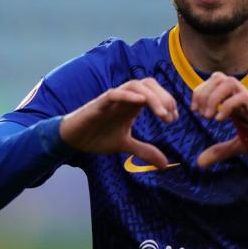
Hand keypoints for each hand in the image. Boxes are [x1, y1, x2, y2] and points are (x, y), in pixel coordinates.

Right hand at [59, 78, 177, 168]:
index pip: (154, 93)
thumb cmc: (97, 136)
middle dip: (164, 97)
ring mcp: (112, 99)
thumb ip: (144, 150)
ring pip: (135, 85)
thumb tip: (165, 164)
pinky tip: (141, 102)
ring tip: (162, 113)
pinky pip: (114, 94)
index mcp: (132, 104)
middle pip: (148, 84)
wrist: (73, 139)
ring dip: (152, 97)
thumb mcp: (125, 145)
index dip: (168, 102)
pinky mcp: (99, 104)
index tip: (174, 119)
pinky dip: (128, 95)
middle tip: (170, 117)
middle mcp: (124, 98)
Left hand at [191, 72, 247, 167]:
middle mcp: (241, 96)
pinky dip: (226, 106)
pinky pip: (241, 97)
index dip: (200, 92)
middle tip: (201, 114)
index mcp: (235, 100)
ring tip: (209, 117)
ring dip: (214, 97)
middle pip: (219, 77)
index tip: (194, 111)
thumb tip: (199, 163)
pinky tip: (220, 120)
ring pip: (229, 81)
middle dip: (205, 93)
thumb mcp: (238, 146)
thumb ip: (220, 151)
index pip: (213, 82)